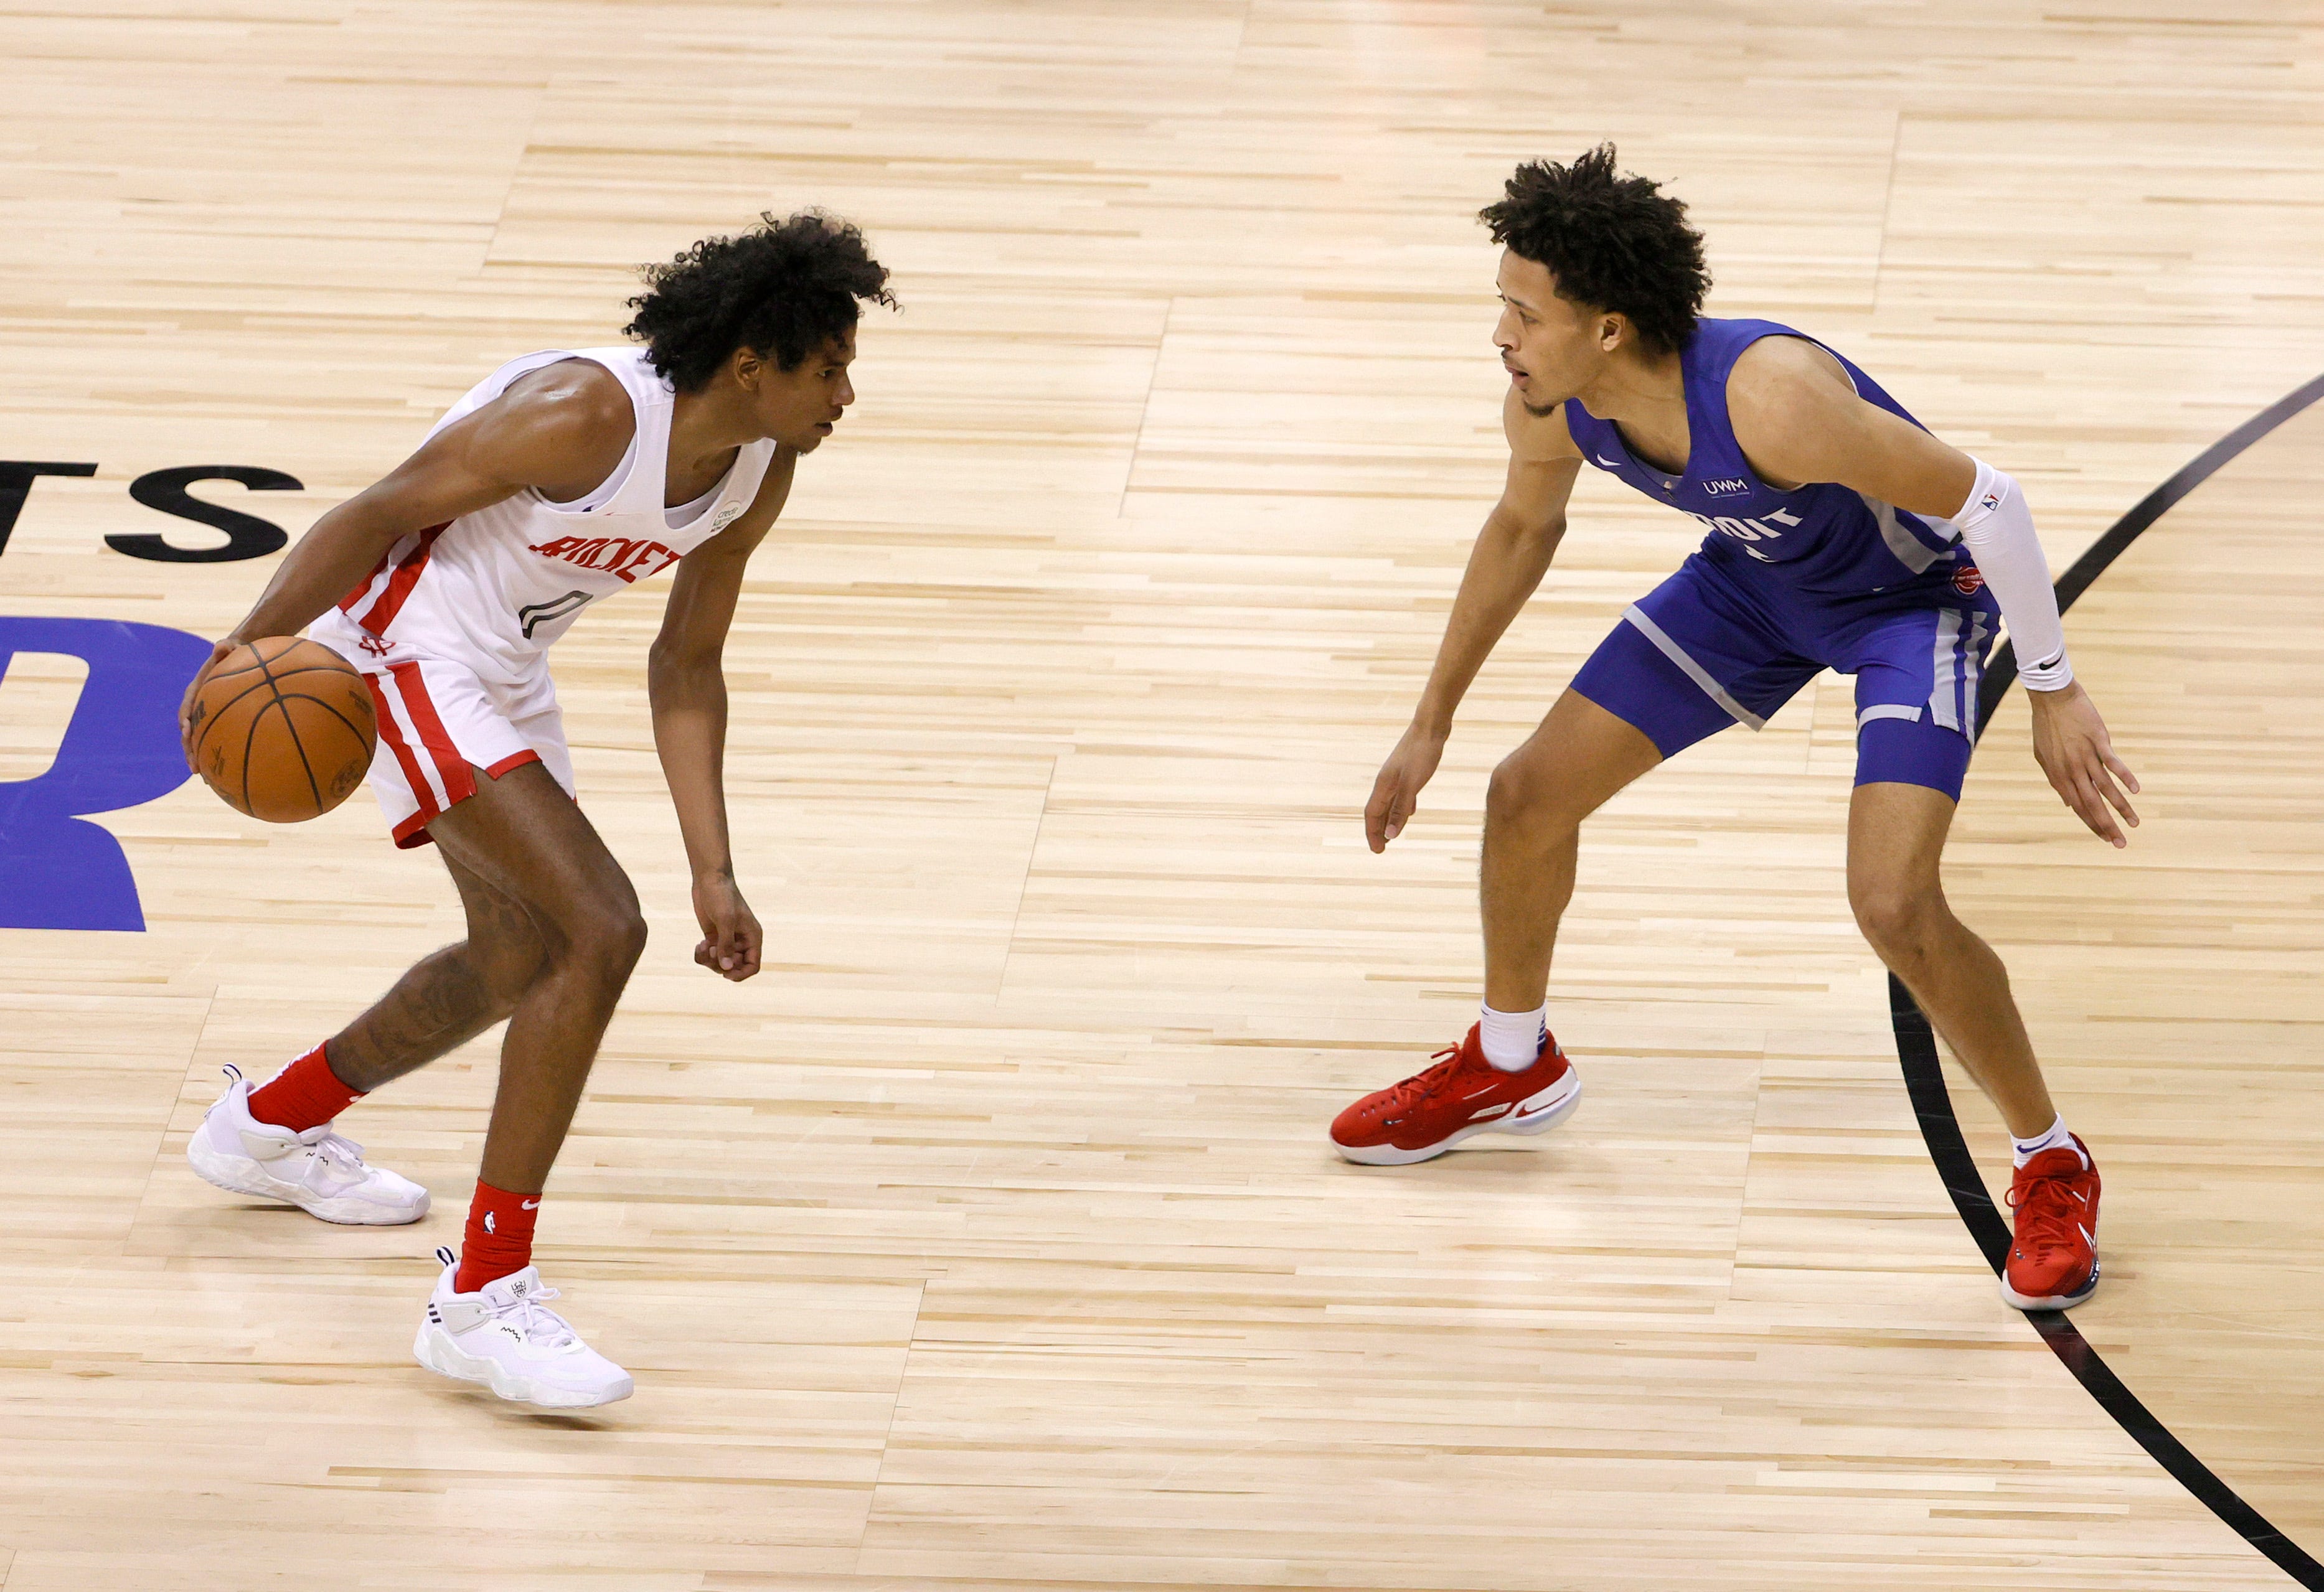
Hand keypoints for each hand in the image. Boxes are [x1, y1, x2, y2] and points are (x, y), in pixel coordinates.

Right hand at [179, 636, 243, 770]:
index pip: (187, 706)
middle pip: (188, 731)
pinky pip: (214, 740)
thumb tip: (222, 646)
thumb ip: (225, 648)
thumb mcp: (231, 648)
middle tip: (194, 766)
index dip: (185, 719)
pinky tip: (221, 773)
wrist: (239, 657)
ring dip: (198, 757)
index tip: (186, 730)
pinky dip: (215, 755)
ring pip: (198, 740)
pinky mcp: (217, 722)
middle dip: (189, 749)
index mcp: (196, 691)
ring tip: (202, 776)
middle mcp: (197, 707)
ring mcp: (206, 716)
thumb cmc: (234, 653)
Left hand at [691, 870, 763, 980]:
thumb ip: (726, 945)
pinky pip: (709, 956)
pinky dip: (702, 955)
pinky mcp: (713, 937)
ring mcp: (727, 940)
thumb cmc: (722, 896)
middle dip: (720, 965)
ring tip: (703, 946)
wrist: (709, 880)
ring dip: (709, 960)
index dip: (741, 974)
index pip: (753, 965)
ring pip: (720, 963)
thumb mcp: (725, 920)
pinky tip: (700, 943)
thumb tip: (726, 968)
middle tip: (711, 951)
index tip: (726, 973)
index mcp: (752, 937)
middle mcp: (741, 941)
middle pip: (735, 967)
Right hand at [1365, 724, 1447, 852]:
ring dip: (1389, 820)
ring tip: (1392, 834)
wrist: (1431, 727)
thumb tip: (1391, 835)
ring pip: (1389, 803)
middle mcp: (1386, 782)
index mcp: (1383, 785)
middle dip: (1379, 831)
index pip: (1372, 815)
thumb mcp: (1412, 784)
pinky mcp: (1408, 771)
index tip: (1378, 851)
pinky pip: (1401, 794)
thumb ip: (1401, 809)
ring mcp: (1397, 776)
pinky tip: (1411, 810)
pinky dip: (1402, 807)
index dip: (1373, 834)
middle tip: (1382, 849)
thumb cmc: (1422, 753)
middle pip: (1378, 811)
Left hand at [2028, 681, 2139, 847]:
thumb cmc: (2047, 728)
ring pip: (2105, 788)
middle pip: (2092, 804)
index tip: (2105, 838)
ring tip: (2135, 823)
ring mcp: (2085, 756)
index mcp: (2059, 776)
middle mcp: (2072, 770)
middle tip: (2120, 844)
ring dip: (2121, 807)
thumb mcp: (2044, 757)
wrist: (2051, 699)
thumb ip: (2058, 781)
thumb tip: (2068, 803)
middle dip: (2107, 826)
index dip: (2091, 824)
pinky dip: (2125, 777)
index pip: (2078, 807)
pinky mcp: (2098, 742)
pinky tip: (2136, 791)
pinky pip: (2113, 763)